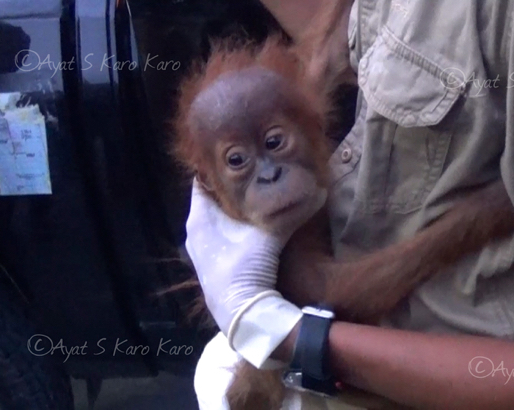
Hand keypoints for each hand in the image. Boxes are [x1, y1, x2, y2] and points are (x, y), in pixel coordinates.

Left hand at [185, 179, 301, 367]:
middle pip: (210, 199)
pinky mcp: (210, 263)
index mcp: (199, 217)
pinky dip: (231, 225)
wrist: (241, 314)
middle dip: (230, 186)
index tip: (237, 156)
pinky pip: (218, 234)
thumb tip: (319, 191)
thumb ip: (291, 213)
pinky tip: (250, 223)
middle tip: (252, 170)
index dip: (218, 167)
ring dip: (231, 207)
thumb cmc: (245, 269)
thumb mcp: (270, 236)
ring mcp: (200, 248)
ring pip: (215, 218)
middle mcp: (194, 230)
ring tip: (254, 192)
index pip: (202, 181)